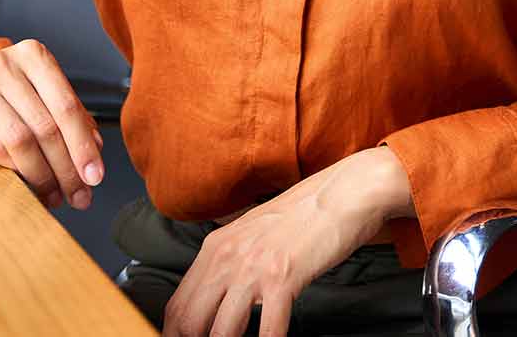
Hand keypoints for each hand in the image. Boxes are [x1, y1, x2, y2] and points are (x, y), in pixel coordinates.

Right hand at [0, 40, 105, 210]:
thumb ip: (72, 118)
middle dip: (66, 168)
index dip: (83, 145)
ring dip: (43, 175)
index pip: (66, 105)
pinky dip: (17, 170)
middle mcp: (3, 64)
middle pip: (46, 126)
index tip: (95, 177)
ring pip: (21, 140)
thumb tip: (95, 150)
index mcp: (33, 55)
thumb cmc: (10, 97)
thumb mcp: (44, 96)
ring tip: (54, 195)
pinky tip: (27, 183)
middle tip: (78, 195)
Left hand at [162, 148, 413, 336]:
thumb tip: (215, 298)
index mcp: (214, 248)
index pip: (177, 306)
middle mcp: (226, 258)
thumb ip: (229, 262)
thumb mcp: (251, 234)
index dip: (175, 333)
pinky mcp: (282, 279)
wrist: (341, 193)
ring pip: (221, 331)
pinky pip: (267, 331)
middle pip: (189, 321)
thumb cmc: (301, 218)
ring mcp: (253, 269)